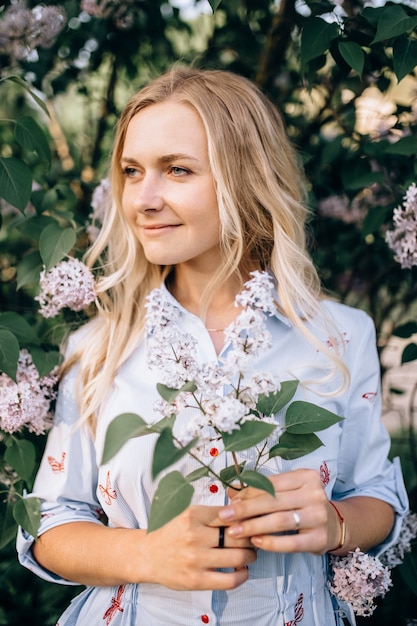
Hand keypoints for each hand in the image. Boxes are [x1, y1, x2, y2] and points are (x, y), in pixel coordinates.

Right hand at [140, 504, 256, 589]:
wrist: (147, 555)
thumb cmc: (170, 532)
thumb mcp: (187, 513)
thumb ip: (211, 512)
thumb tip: (241, 509)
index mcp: (193, 515)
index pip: (230, 514)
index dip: (245, 517)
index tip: (252, 520)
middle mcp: (195, 536)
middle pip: (237, 535)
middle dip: (251, 536)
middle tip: (254, 537)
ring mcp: (196, 559)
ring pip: (237, 556)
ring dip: (250, 555)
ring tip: (250, 553)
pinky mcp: (196, 580)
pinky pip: (229, 580)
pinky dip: (242, 575)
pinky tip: (243, 570)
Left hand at [218, 469, 339, 554]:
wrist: (333, 526)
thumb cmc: (302, 505)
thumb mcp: (286, 492)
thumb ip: (262, 490)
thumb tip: (231, 492)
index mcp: (306, 476)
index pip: (272, 484)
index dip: (248, 493)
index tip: (230, 502)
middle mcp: (315, 493)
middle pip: (274, 501)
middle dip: (246, 509)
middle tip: (225, 516)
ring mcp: (319, 516)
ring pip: (280, 521)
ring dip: (254, 526)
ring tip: (234, 531)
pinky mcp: (319, 538)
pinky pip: (291, 542)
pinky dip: (271, 543)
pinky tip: (255, 542)